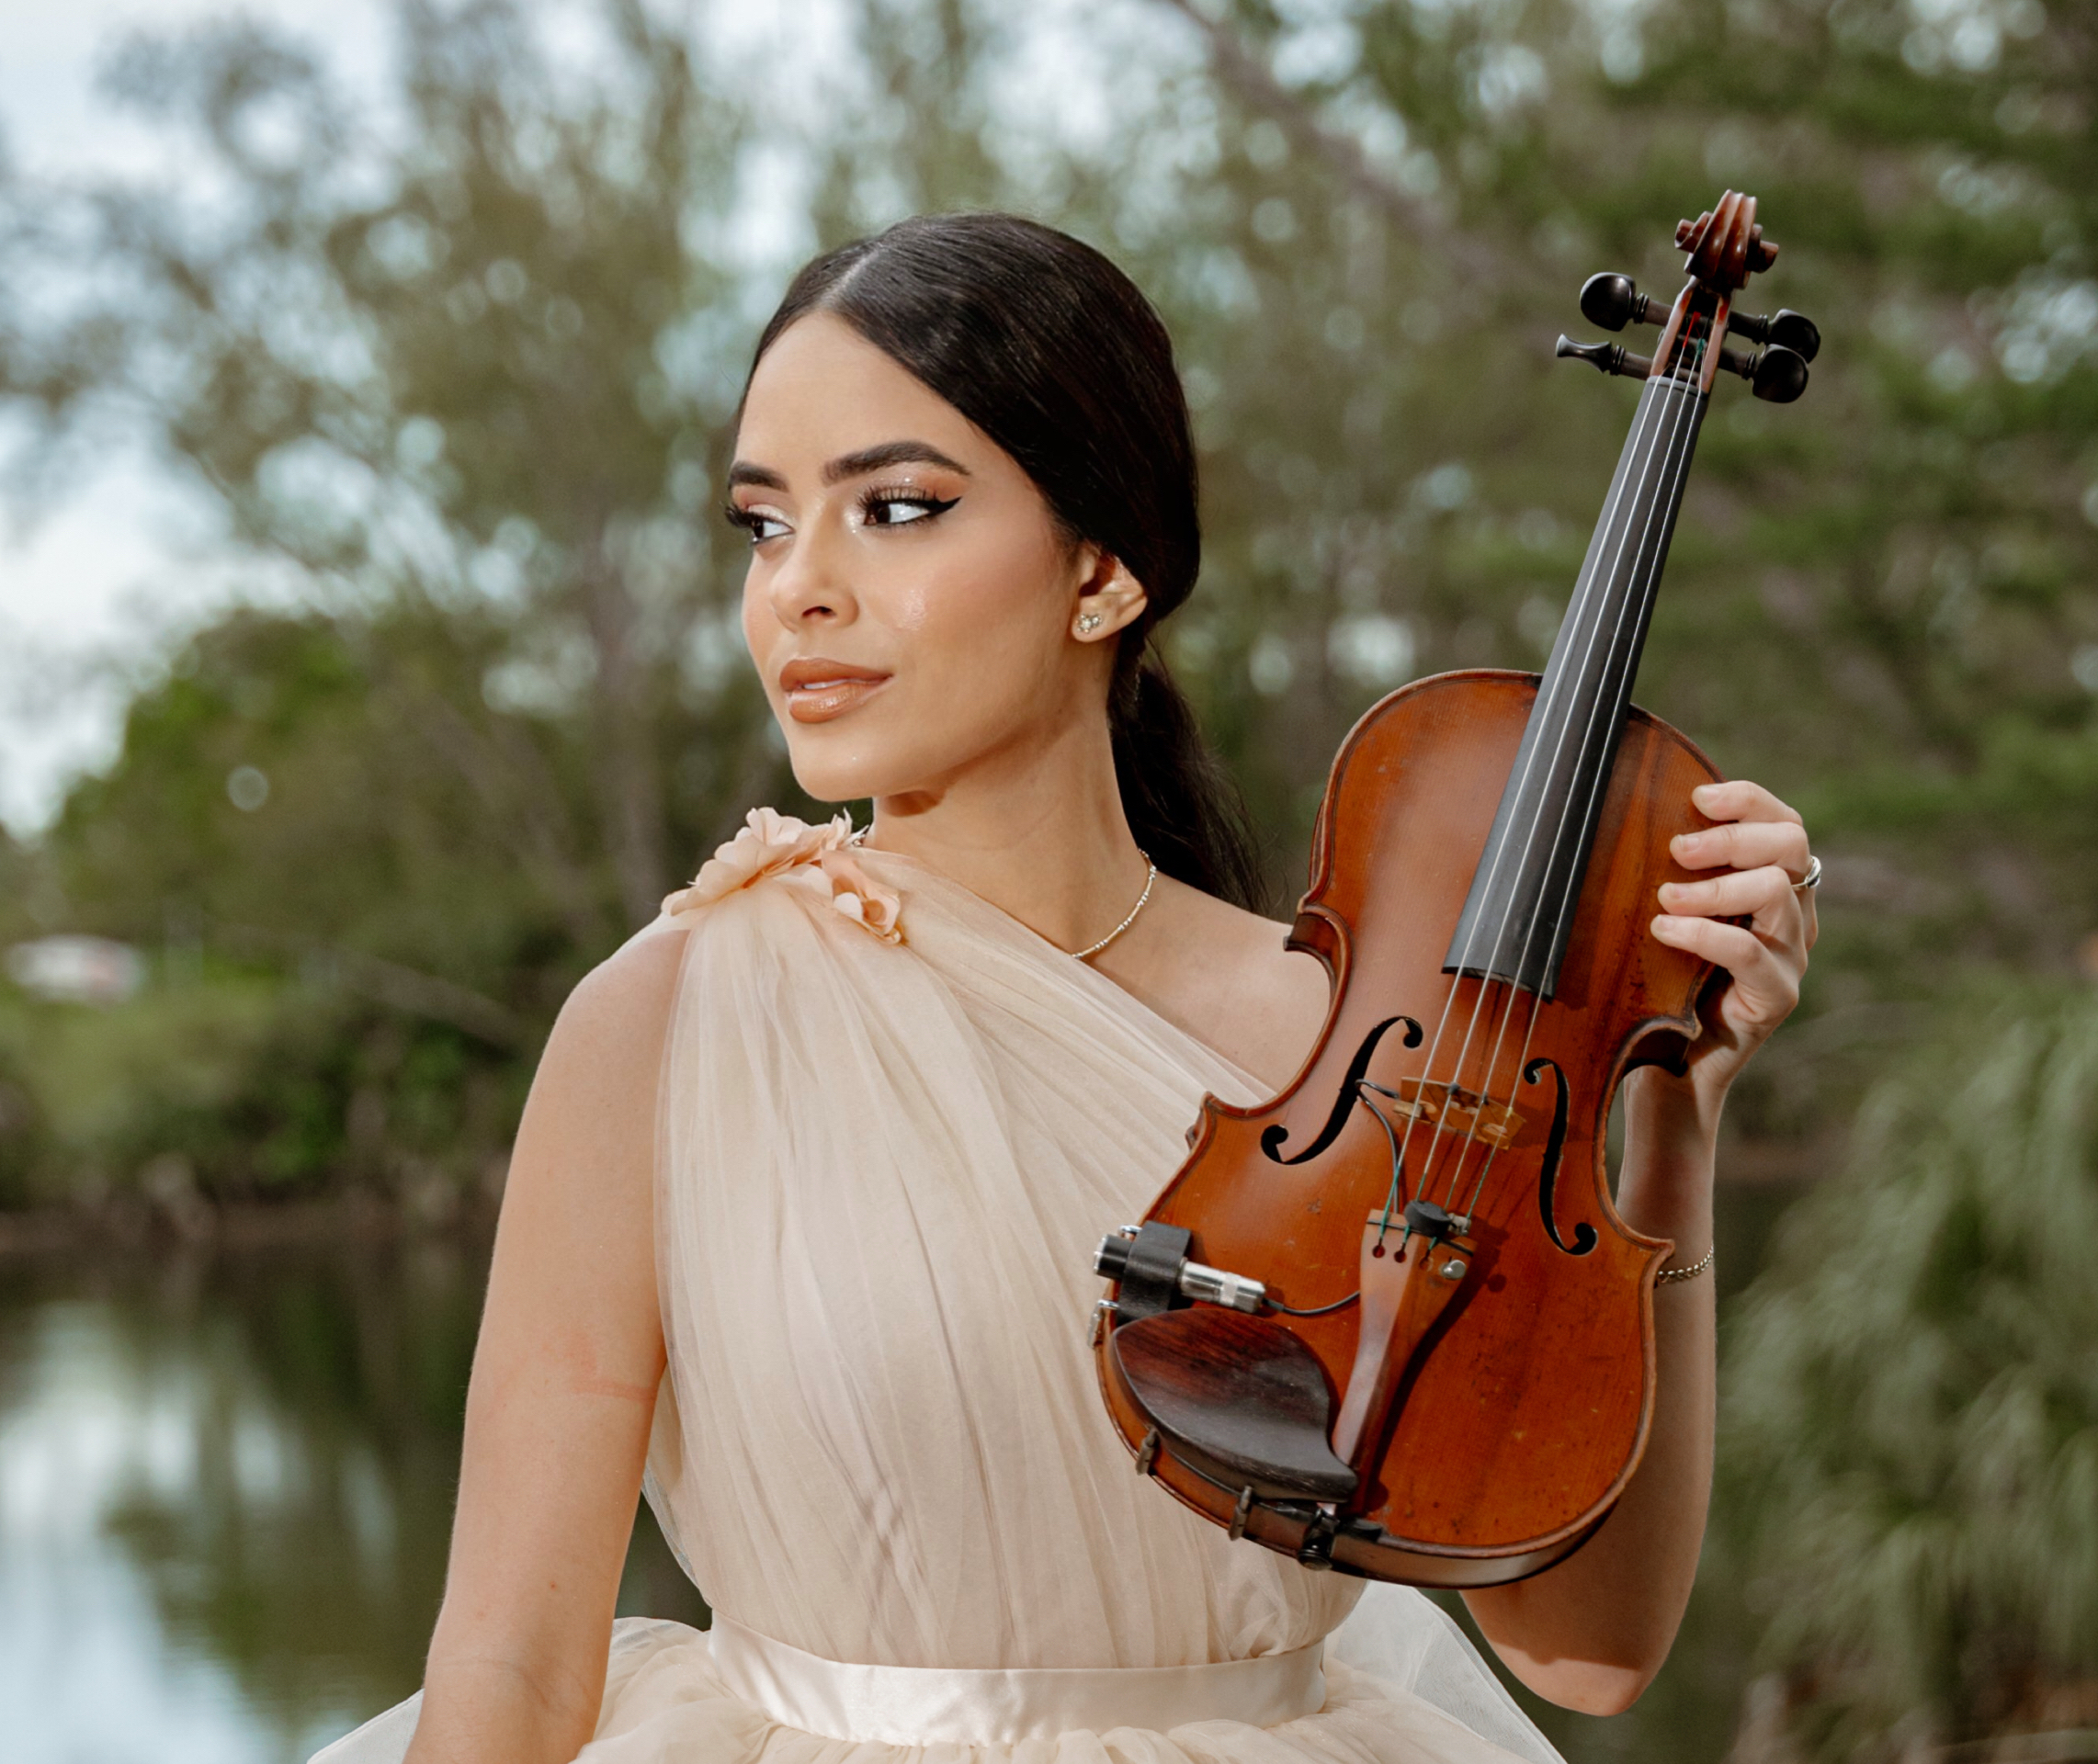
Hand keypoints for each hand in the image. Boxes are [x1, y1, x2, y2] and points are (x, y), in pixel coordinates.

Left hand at [1647, 779, 1815, 1108]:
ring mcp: (1792, 956)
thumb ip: (1671, 873)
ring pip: (1775, 889)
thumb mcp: (1665, 915)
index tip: (1696, 797)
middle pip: (1791, 843)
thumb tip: (1634, 811)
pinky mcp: (1777, 995)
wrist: (1668, 1063)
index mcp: (1774, 886)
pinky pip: (1749, 950)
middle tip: (1675, 849)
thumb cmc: (1658, 982)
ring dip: (1713, 884)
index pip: (1784, 823)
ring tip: (1664, 897)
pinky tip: (1663, 930)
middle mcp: (1794, 916)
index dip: (1747, 800)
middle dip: (1729, 835)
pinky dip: (1703, 932)